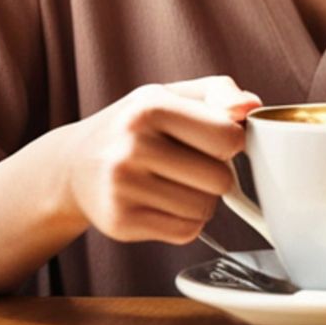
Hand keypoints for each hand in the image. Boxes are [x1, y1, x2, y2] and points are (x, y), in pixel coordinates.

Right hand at [59, 75, 260, 244]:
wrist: (74, 164)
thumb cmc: (135, 126)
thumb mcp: (172, 95)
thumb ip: (219, 92)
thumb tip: (251, 107)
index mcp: (150, 107)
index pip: (229, 137)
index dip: (231, 142)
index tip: (214, 140)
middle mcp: (132, 147)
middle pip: (220, 179)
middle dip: (217, 174)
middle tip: (192, 165)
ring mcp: (122, 188)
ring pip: (205, 209)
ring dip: (202, 200)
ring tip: (176, 183)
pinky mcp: (120, 222)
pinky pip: (186, 232)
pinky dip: (186, 222)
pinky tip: (164, 204)